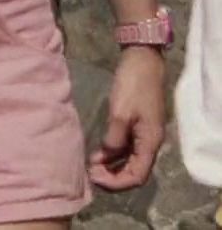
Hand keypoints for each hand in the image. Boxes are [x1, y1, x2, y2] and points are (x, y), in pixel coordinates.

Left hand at [89, 45, 165, 190]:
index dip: (116, 182)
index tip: (95, 178)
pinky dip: (113, 152)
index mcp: (150, 142)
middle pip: (134, 171)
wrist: (143, 59)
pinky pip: (127, 146)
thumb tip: (106, 156)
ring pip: (129, 159)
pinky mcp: (138, 124)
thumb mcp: (120, 113)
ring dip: (112, 165)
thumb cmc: (133, 84)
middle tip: (90, 173)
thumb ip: (114, 139)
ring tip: (91, 165)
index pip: (136, 176)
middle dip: (113, 176)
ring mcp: (144, 133)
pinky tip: (98, 152)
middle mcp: (150, 142)